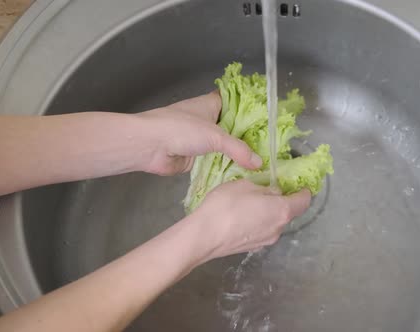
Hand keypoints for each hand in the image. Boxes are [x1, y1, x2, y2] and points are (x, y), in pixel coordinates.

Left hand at [136, 92, 261, 174]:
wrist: (149, 146)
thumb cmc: (179, 129)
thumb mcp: (215, 136)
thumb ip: (238, 149)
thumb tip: (258, 163)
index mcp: (210, 104)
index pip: (235, 101)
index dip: (250, 108)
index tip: (267, 118)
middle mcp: (207, 120)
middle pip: (232, 126)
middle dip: (248, 135)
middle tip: (270, 145)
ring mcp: (200, 139)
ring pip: (224, 146)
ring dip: (237, 154)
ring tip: (262, 161)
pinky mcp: (195, 158)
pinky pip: (216, 162)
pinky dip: (226, 167)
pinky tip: (243, 173)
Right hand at [189, 180, 310, 260]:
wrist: (204, 236)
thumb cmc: (226, 206)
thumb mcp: (245, 185)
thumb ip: (263, 188)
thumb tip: (271, 193)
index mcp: (281, 210)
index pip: (303, 202)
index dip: (304, 192)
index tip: (301, 186)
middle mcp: (278, 229)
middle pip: (288, 213)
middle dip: (282, 202)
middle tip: (270, 190)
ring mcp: (266, 241)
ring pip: (274, 223)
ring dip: (269, 213)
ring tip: (252, 203)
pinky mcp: (252, 248)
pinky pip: (261, 231)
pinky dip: (258, 223)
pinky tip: (242, 218)